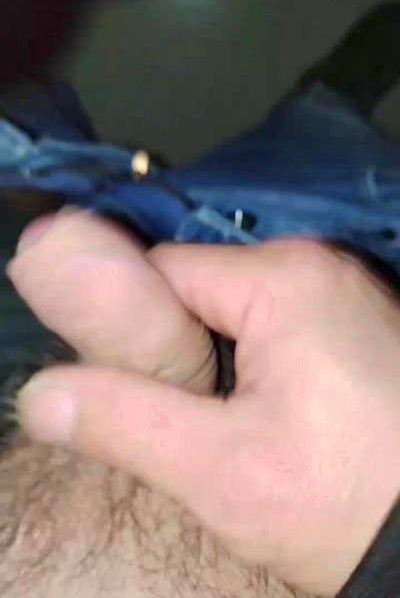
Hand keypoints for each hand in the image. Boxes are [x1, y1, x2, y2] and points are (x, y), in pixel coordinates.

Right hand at [10, 235, 399, 594]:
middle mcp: (320, 266)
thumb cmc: (343, 500)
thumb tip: (40, 395)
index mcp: (284, 278)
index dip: (129, 327)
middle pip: (203, 289)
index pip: (164, 272)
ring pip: (240, 311)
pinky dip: (261, 362)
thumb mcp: (222, 469)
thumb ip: (125, 421)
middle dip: (179, 349)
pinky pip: (283, 326)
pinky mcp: (363, 323)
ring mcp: (347, 292)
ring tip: (232, 424)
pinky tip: (277, 414)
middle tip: (185, 418)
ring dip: (221, 360)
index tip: (127, 383)